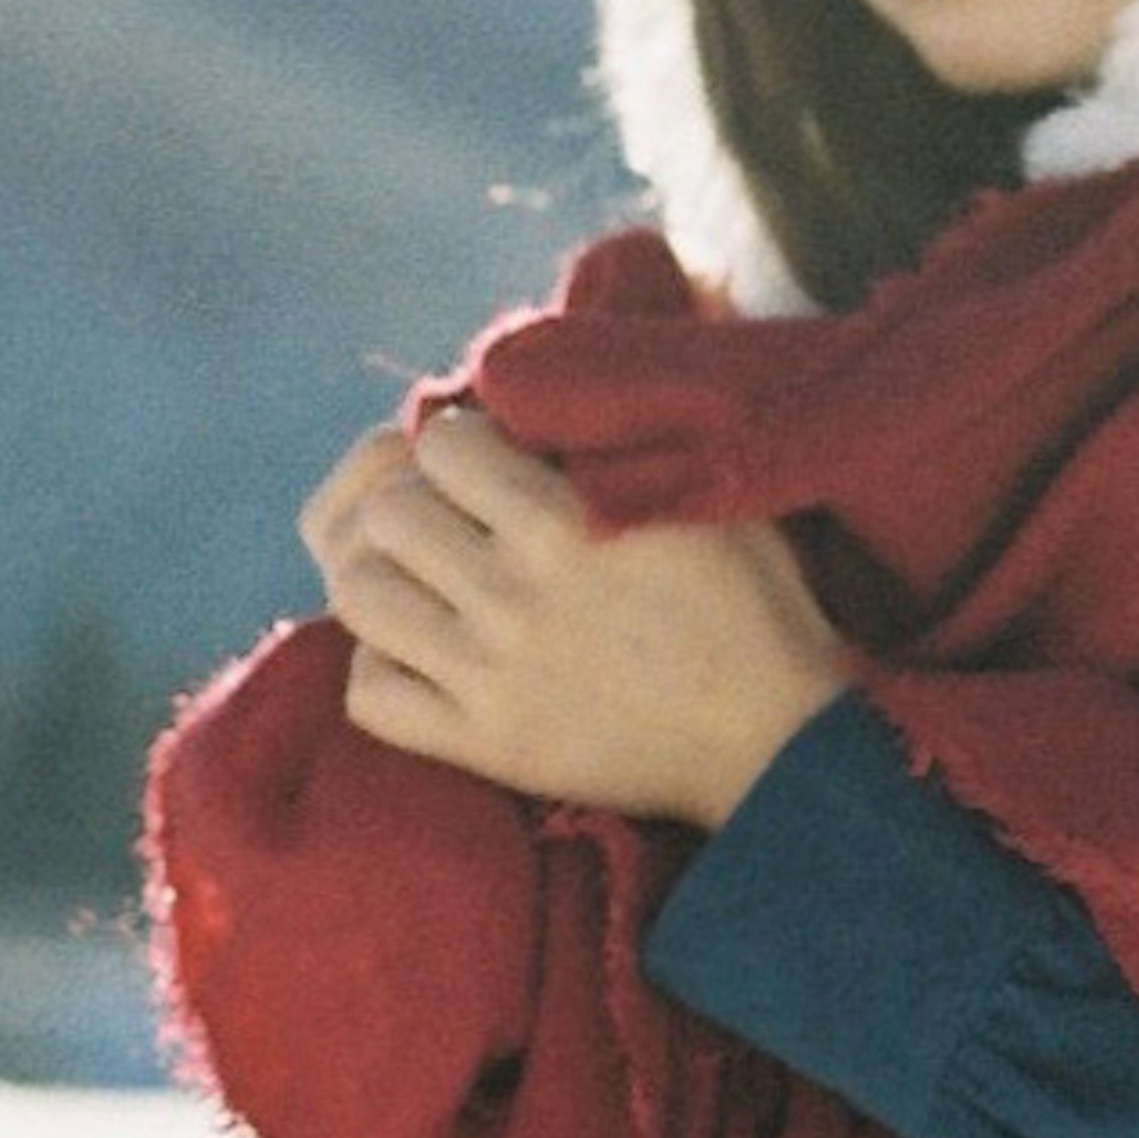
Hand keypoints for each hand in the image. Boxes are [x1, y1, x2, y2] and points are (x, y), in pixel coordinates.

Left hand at [298, 406, 850, 825]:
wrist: (778, 742)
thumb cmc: (754, 604)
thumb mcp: (703, 492)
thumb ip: (618, 439)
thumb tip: (545, 390)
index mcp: (564, 526)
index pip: (442, 445)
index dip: (460, 442)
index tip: (489, 461)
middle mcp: (513, 598)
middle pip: (388, 514)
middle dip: (414, 500)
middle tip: (452, 517)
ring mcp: (490, 677)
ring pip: (361, 595)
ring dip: (386, 572)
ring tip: (428, 576)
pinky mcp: (485, 747)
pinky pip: (369, 695)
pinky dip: (381, 666)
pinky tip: (425, 651)